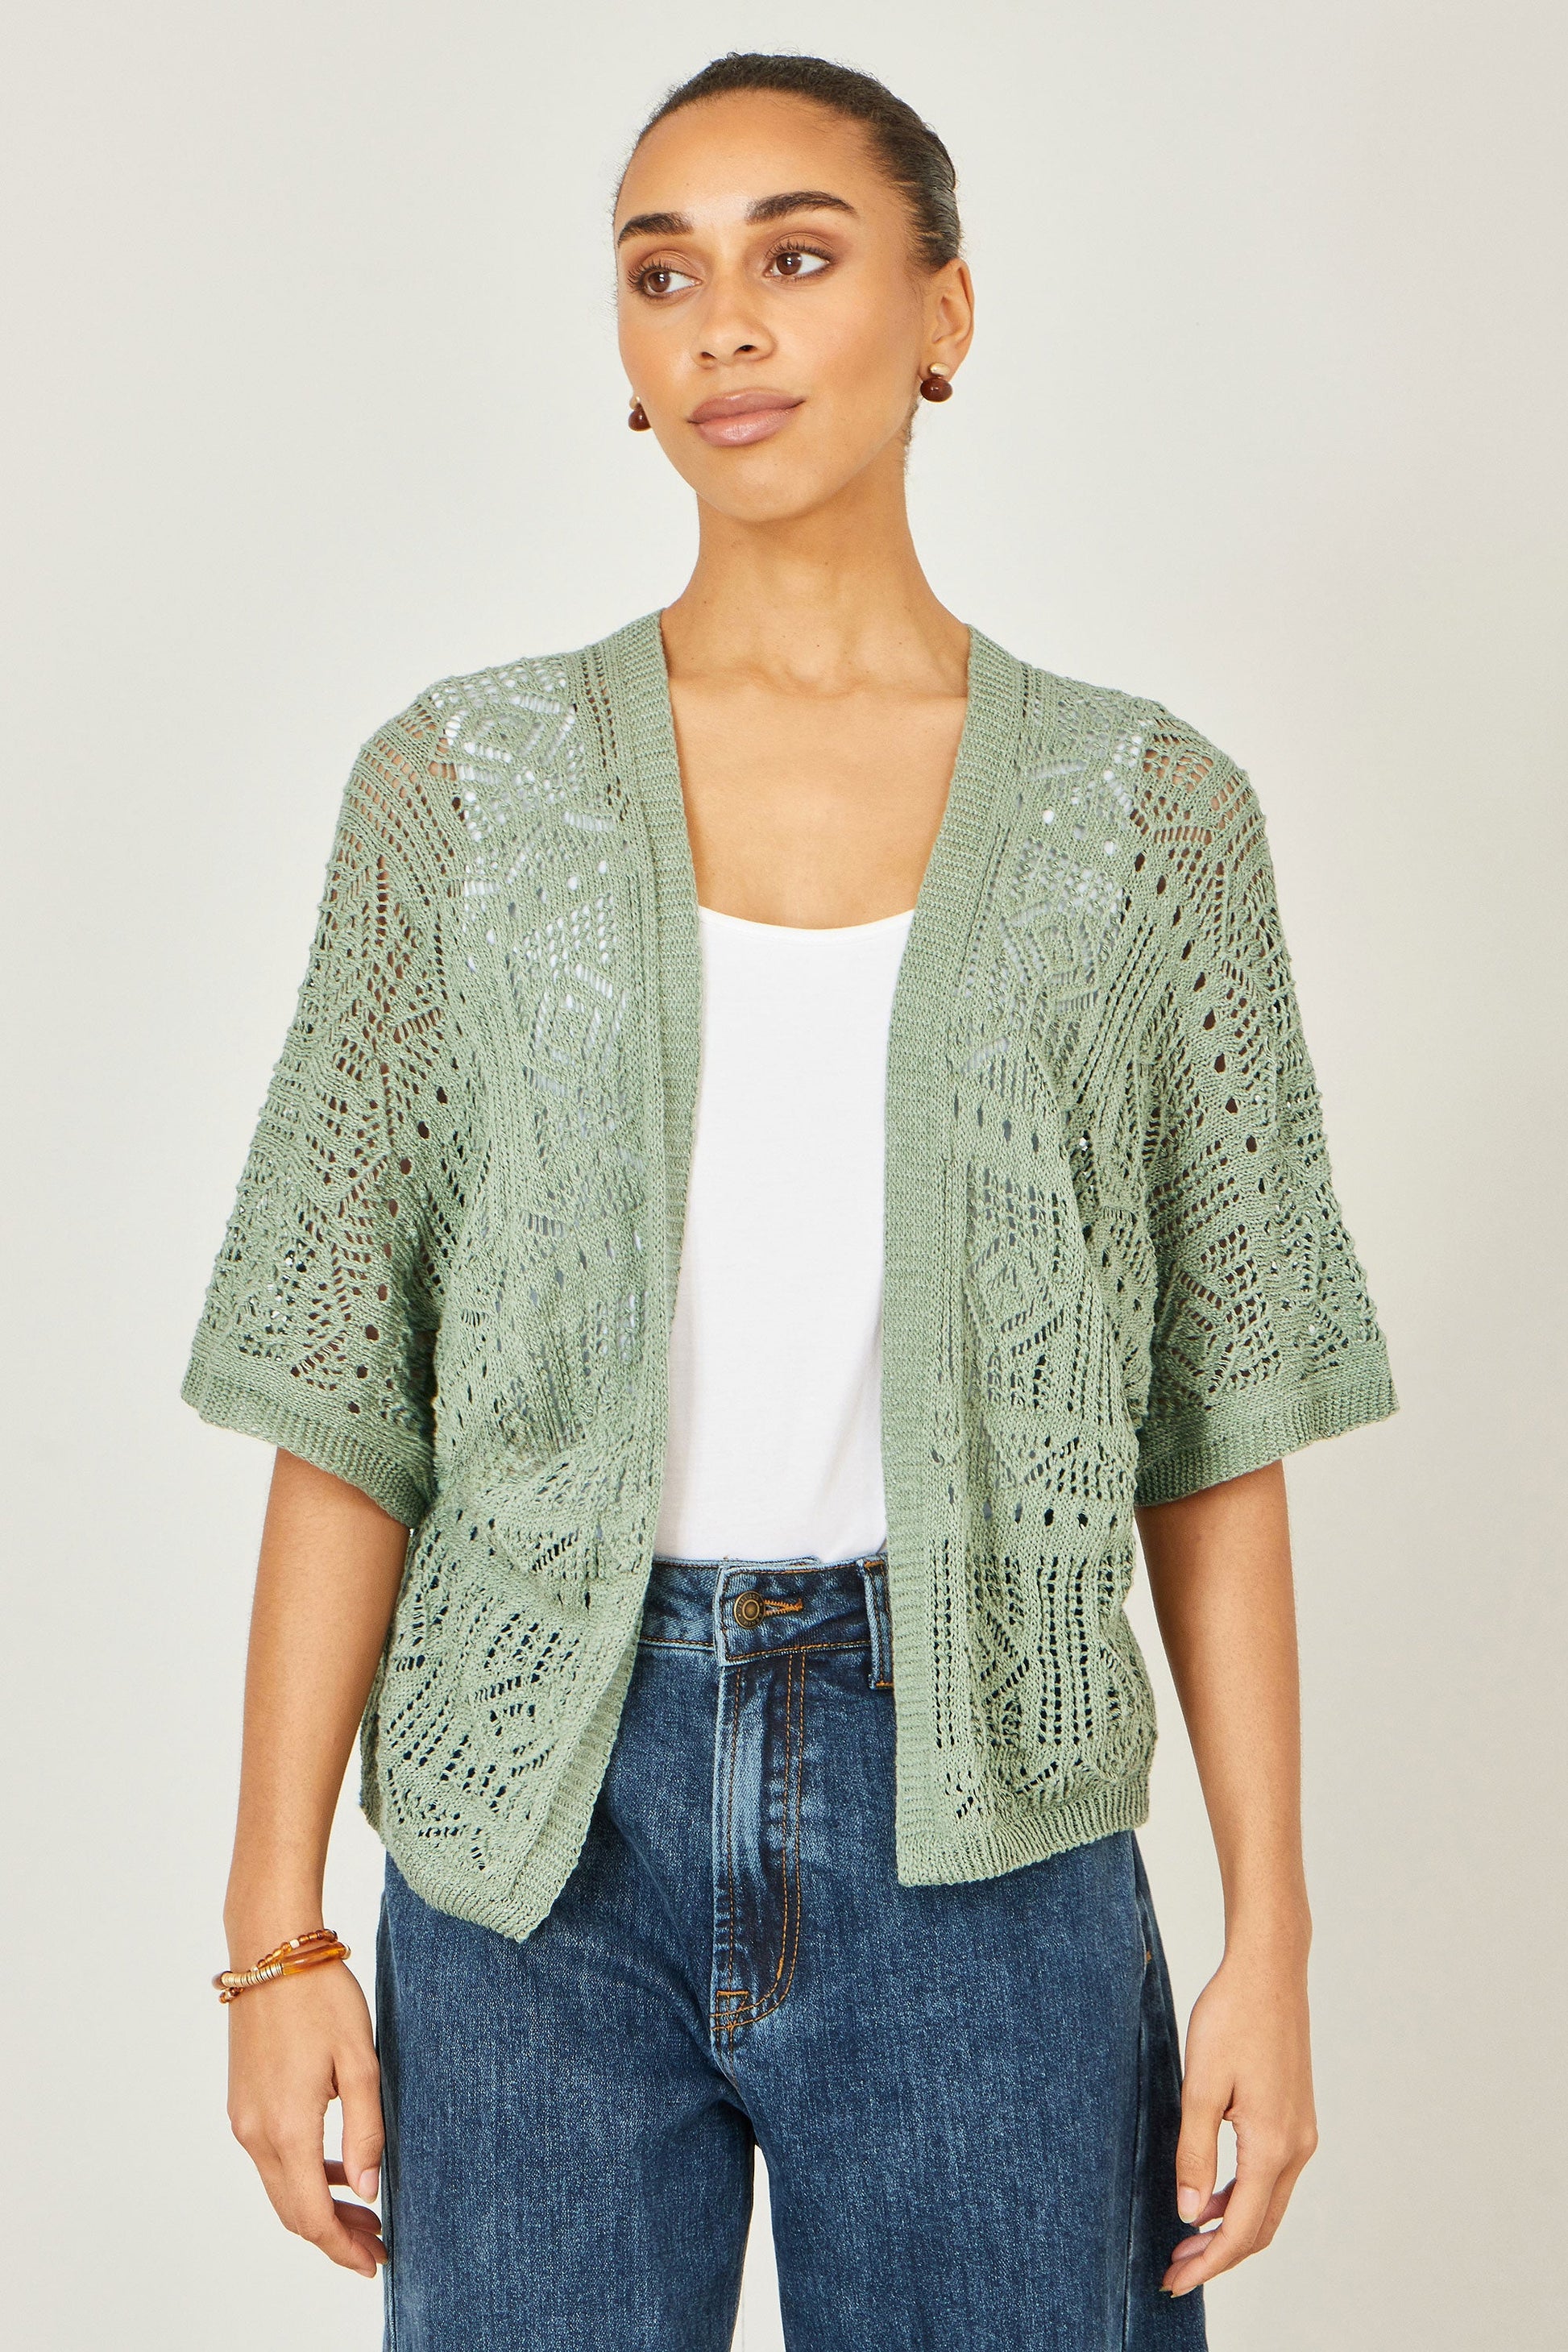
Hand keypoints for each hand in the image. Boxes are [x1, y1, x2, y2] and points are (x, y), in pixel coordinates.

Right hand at [226, 1959, 385, 2276]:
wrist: (270, 1950)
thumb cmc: (321, 1996)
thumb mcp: (360, 2060)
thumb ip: (365, 2132)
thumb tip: (368, 2191)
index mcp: (287, 2128)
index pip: (311, 2216)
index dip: (342, 2247)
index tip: (375, 2262)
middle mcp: (255, 2133)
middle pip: (292, 2211)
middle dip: (335, 2236)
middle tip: (379, 2245)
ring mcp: (243, 2119)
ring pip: (281, 2188)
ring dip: (320, 2208)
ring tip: (367, 2213)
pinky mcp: (243, 2102)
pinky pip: (272, 2158)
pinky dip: (303, 2177)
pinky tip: (337, 2171)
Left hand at [1164, 1941, 1317, 2297]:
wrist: (1269, 1971)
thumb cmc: (1232, 2017)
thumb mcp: (1201, 2085)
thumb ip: (1195, 2152)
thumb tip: (1191, 2214)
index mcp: (1272, 2145)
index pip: (1241, 2229)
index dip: (1208, 2264)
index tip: (1174, 2282)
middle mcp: (1296, 2147)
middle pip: (1261, 2228)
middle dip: (1219, 2257)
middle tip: (1174, 2271)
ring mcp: (1301, 2134)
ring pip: (1268, 2205)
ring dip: (1230, 2229)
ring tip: (1187, 2241)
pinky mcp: (1295, 2119)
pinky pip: (1271, 2179)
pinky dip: (1242, 2199)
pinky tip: (1211, 2198)